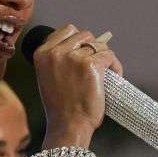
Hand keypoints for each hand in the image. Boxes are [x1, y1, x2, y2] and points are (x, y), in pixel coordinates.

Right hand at [32, 24, 124, 141]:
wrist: (68, 126)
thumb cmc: (60, 107)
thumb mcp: (48, 77)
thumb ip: (58, 59)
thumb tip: (83, 45)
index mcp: (42, 53)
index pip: (67, 30)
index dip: (79, 40)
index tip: (85, 53)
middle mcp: (56, 52)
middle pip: (85, 35)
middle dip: (93, 48)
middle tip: (98, 65)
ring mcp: (74, 57)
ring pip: (99, 45)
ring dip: (105, 57)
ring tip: (107, 73)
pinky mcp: (92, 65)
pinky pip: (110, 56)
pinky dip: (115, 66)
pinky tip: (114, 76)